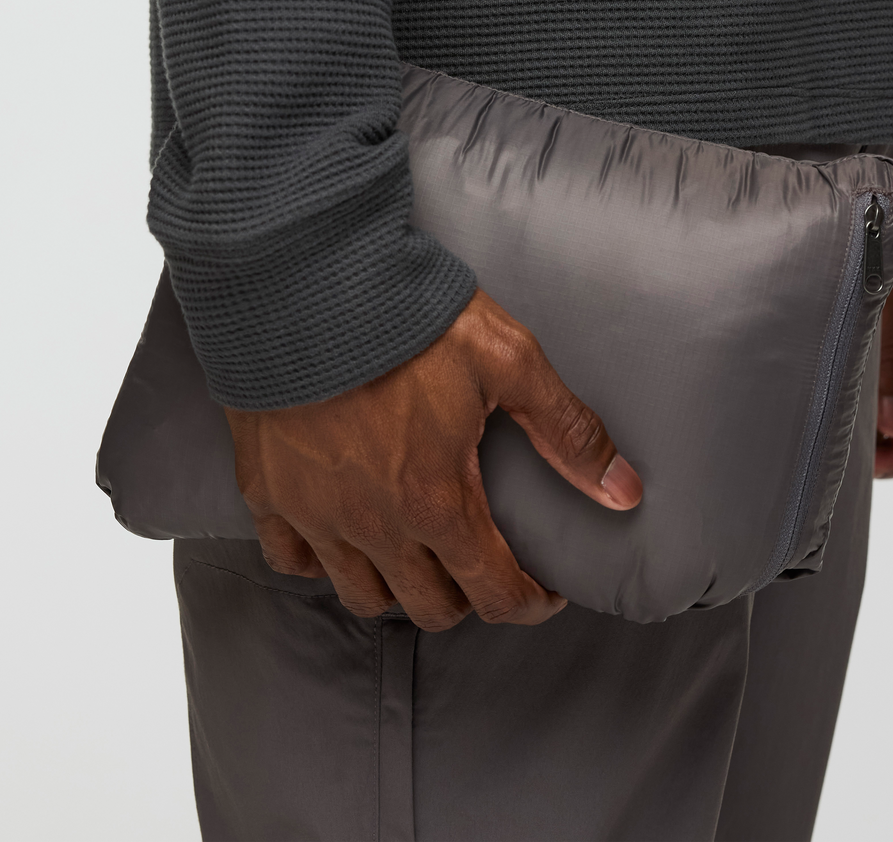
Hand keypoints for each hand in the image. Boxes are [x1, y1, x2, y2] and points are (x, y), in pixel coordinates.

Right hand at [224, 289, 641, 630]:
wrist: (303, 284)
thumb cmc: (407, 320)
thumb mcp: (507, 362)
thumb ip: (566, 430)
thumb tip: (625, 491)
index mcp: (436, 501)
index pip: (493, 592)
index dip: (529, 602)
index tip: (544, 591)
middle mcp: (373, 525)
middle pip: (429, 607)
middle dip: (470, 598)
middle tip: (487, 565)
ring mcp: (314, 514)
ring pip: (363, 596)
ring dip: (402, 590)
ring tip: (423, 559)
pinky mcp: (267, 491)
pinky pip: (291, 560)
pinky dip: (322, 563)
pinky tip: (343, 538)